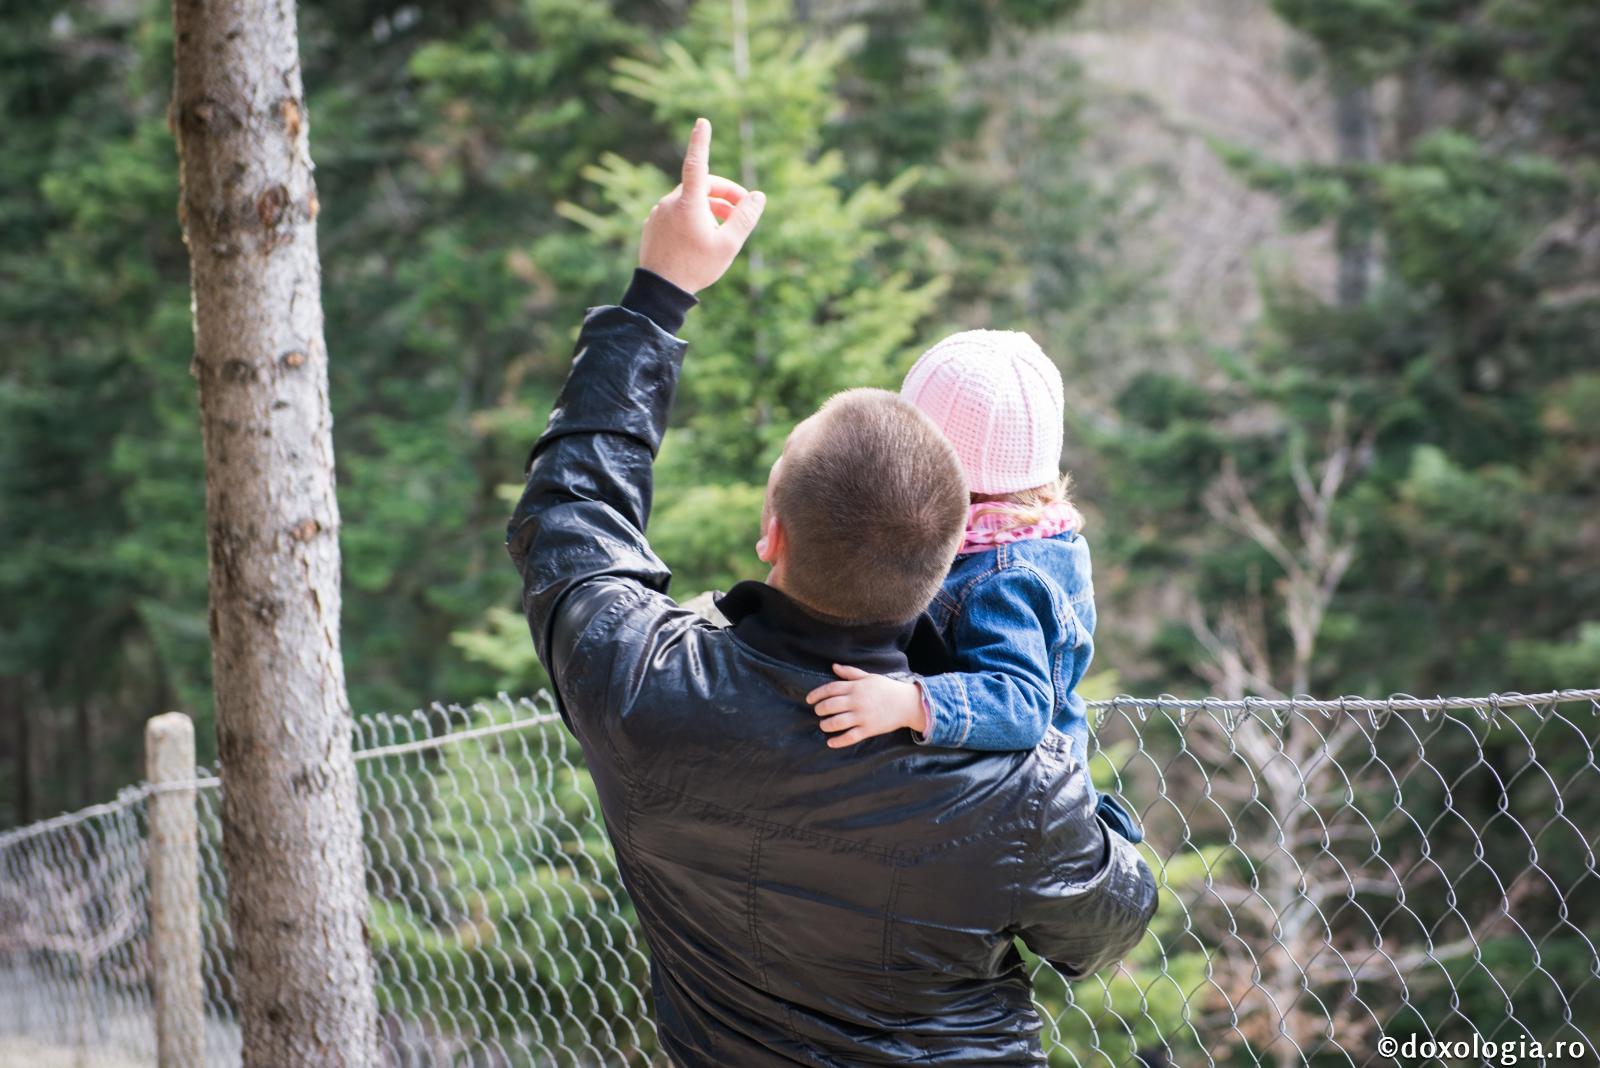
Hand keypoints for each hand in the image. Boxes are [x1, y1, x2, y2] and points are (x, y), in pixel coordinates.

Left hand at [639, 118, 765, 293]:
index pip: (696, 164)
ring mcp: (659, 213)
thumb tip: (758, 196)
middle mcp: (670, 202)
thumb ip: (745, 218)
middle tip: (743, 212)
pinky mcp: (653, 224)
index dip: (700, 142)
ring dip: (710, 209)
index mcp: (688, 203)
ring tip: (725, 231)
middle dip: (725, 195)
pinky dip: (693, 218)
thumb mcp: (729, 245)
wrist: (661, 291)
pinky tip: (702, 238)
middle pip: (702, 186)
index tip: (702, 122)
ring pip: (690, 202)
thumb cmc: (696, 267)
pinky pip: (677, 213)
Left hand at [806, 664, 927, 748]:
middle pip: (830, 706)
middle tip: (818, 712)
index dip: (817, 694)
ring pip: (837, 722)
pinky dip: (838, 741)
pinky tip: (831, 742)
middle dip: (820, 710)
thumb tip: (834, 667)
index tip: (809, 699)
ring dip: (826, 725)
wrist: (907, 703)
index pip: (830, 689)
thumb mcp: (869, 677)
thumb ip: (850, 673)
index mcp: (856, 687)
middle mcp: (857, 701)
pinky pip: (850, 737)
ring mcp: (862, 716)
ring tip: (824, 725)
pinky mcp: (869, 729)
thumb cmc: (887, 688)